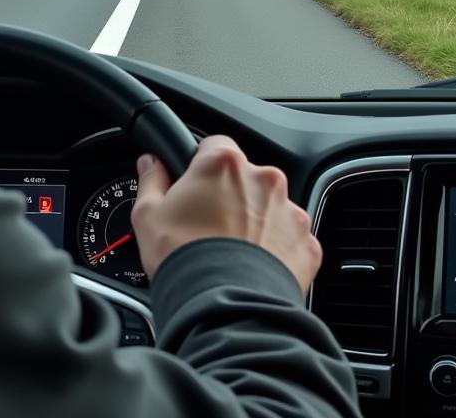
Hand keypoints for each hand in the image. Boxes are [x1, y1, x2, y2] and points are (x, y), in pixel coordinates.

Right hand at [131, 135, 320, 295]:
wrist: (225, 309)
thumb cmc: (184, 257)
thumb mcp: (148, 214)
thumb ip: (152, 180)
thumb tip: (150, 165)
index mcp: (223, 163)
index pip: (214, 144)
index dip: (200, 165)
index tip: (192, 185)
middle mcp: (263, 180)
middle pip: (245, 176)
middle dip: (230, 194)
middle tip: (208, 223)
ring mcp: (290, 213)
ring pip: (271, 207)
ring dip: (256, 220)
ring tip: (232, 251)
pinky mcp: (307, 245)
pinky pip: (291, 240)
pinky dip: (277, 250)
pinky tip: (253, 267)